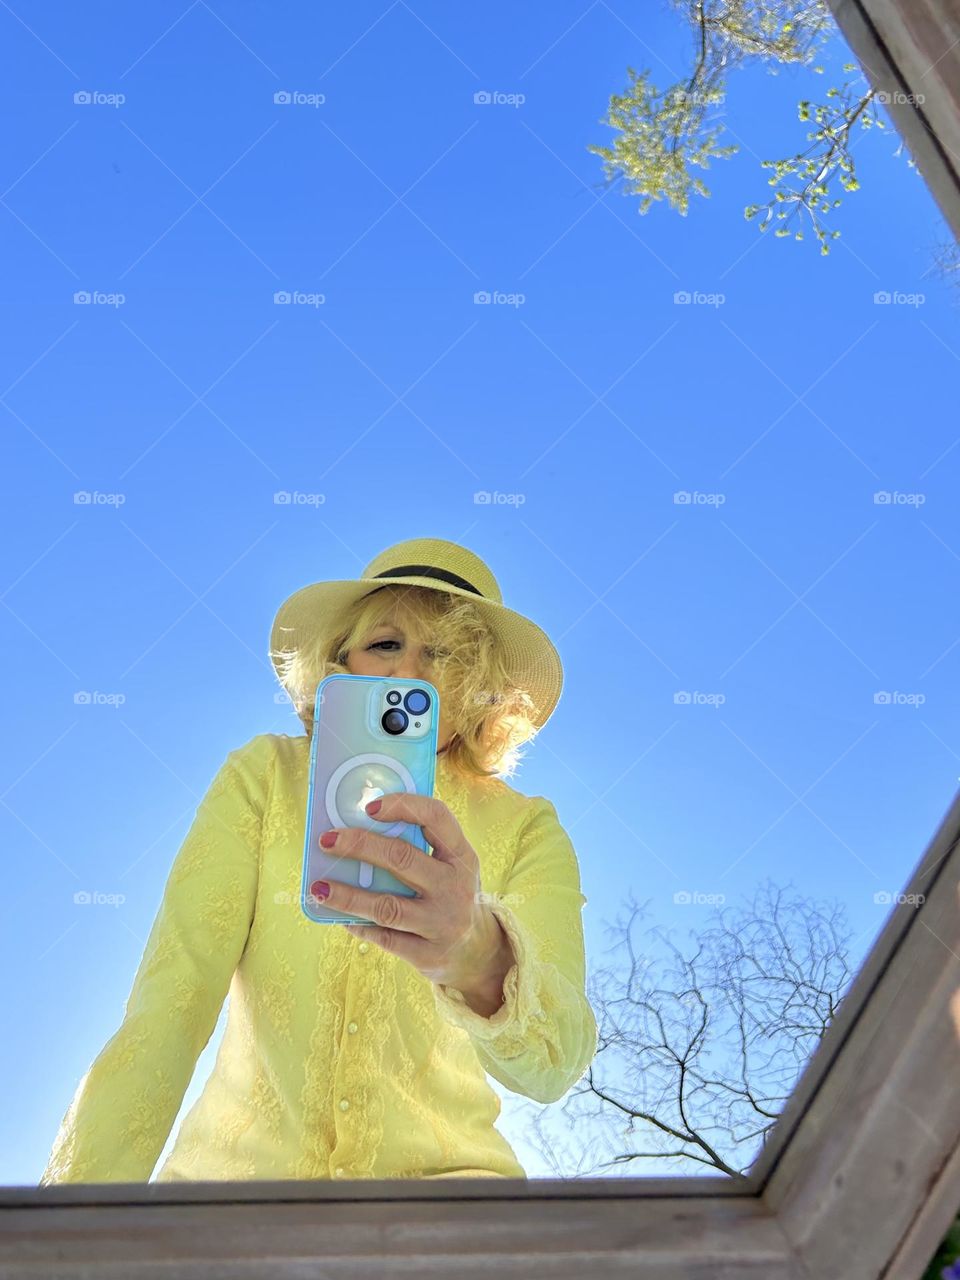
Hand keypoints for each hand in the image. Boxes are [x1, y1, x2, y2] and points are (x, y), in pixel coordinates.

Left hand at [312, 793, 513, 999]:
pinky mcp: (428, 954)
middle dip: (359, 846)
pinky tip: (338, 916)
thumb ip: (421, 847)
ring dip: (347, 896)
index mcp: (461, 856)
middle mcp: (455, 887)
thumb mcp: (451, 867)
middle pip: (402, 858)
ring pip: (387, 906)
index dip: (403, 806)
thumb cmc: (452, 895)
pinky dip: (358, 925)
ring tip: (319, 887)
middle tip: (327, 840)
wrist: (480, 953)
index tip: (369, 807)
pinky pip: (384, 938)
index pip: (436, 818)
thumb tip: (359, 828)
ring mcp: (442, 923)